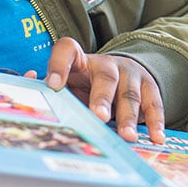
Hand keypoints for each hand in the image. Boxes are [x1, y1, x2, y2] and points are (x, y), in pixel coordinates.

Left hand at [44, 37, 165, 143]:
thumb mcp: (71, 86)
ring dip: (129, 116)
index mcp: (81, 61)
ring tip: (127, 136)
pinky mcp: (150, 85)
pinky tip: (155, 137)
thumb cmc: (88, 86)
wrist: (124, 75)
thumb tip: (32, 88)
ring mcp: (131, 73)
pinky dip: (155, 121)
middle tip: (98, 117)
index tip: (53, 84)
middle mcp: (107, 63)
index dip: (59, 64)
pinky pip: (154, 103)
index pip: (67, 50)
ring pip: (130, 93)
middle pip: (105, 76)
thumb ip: (54, 91)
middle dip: (102, 98)